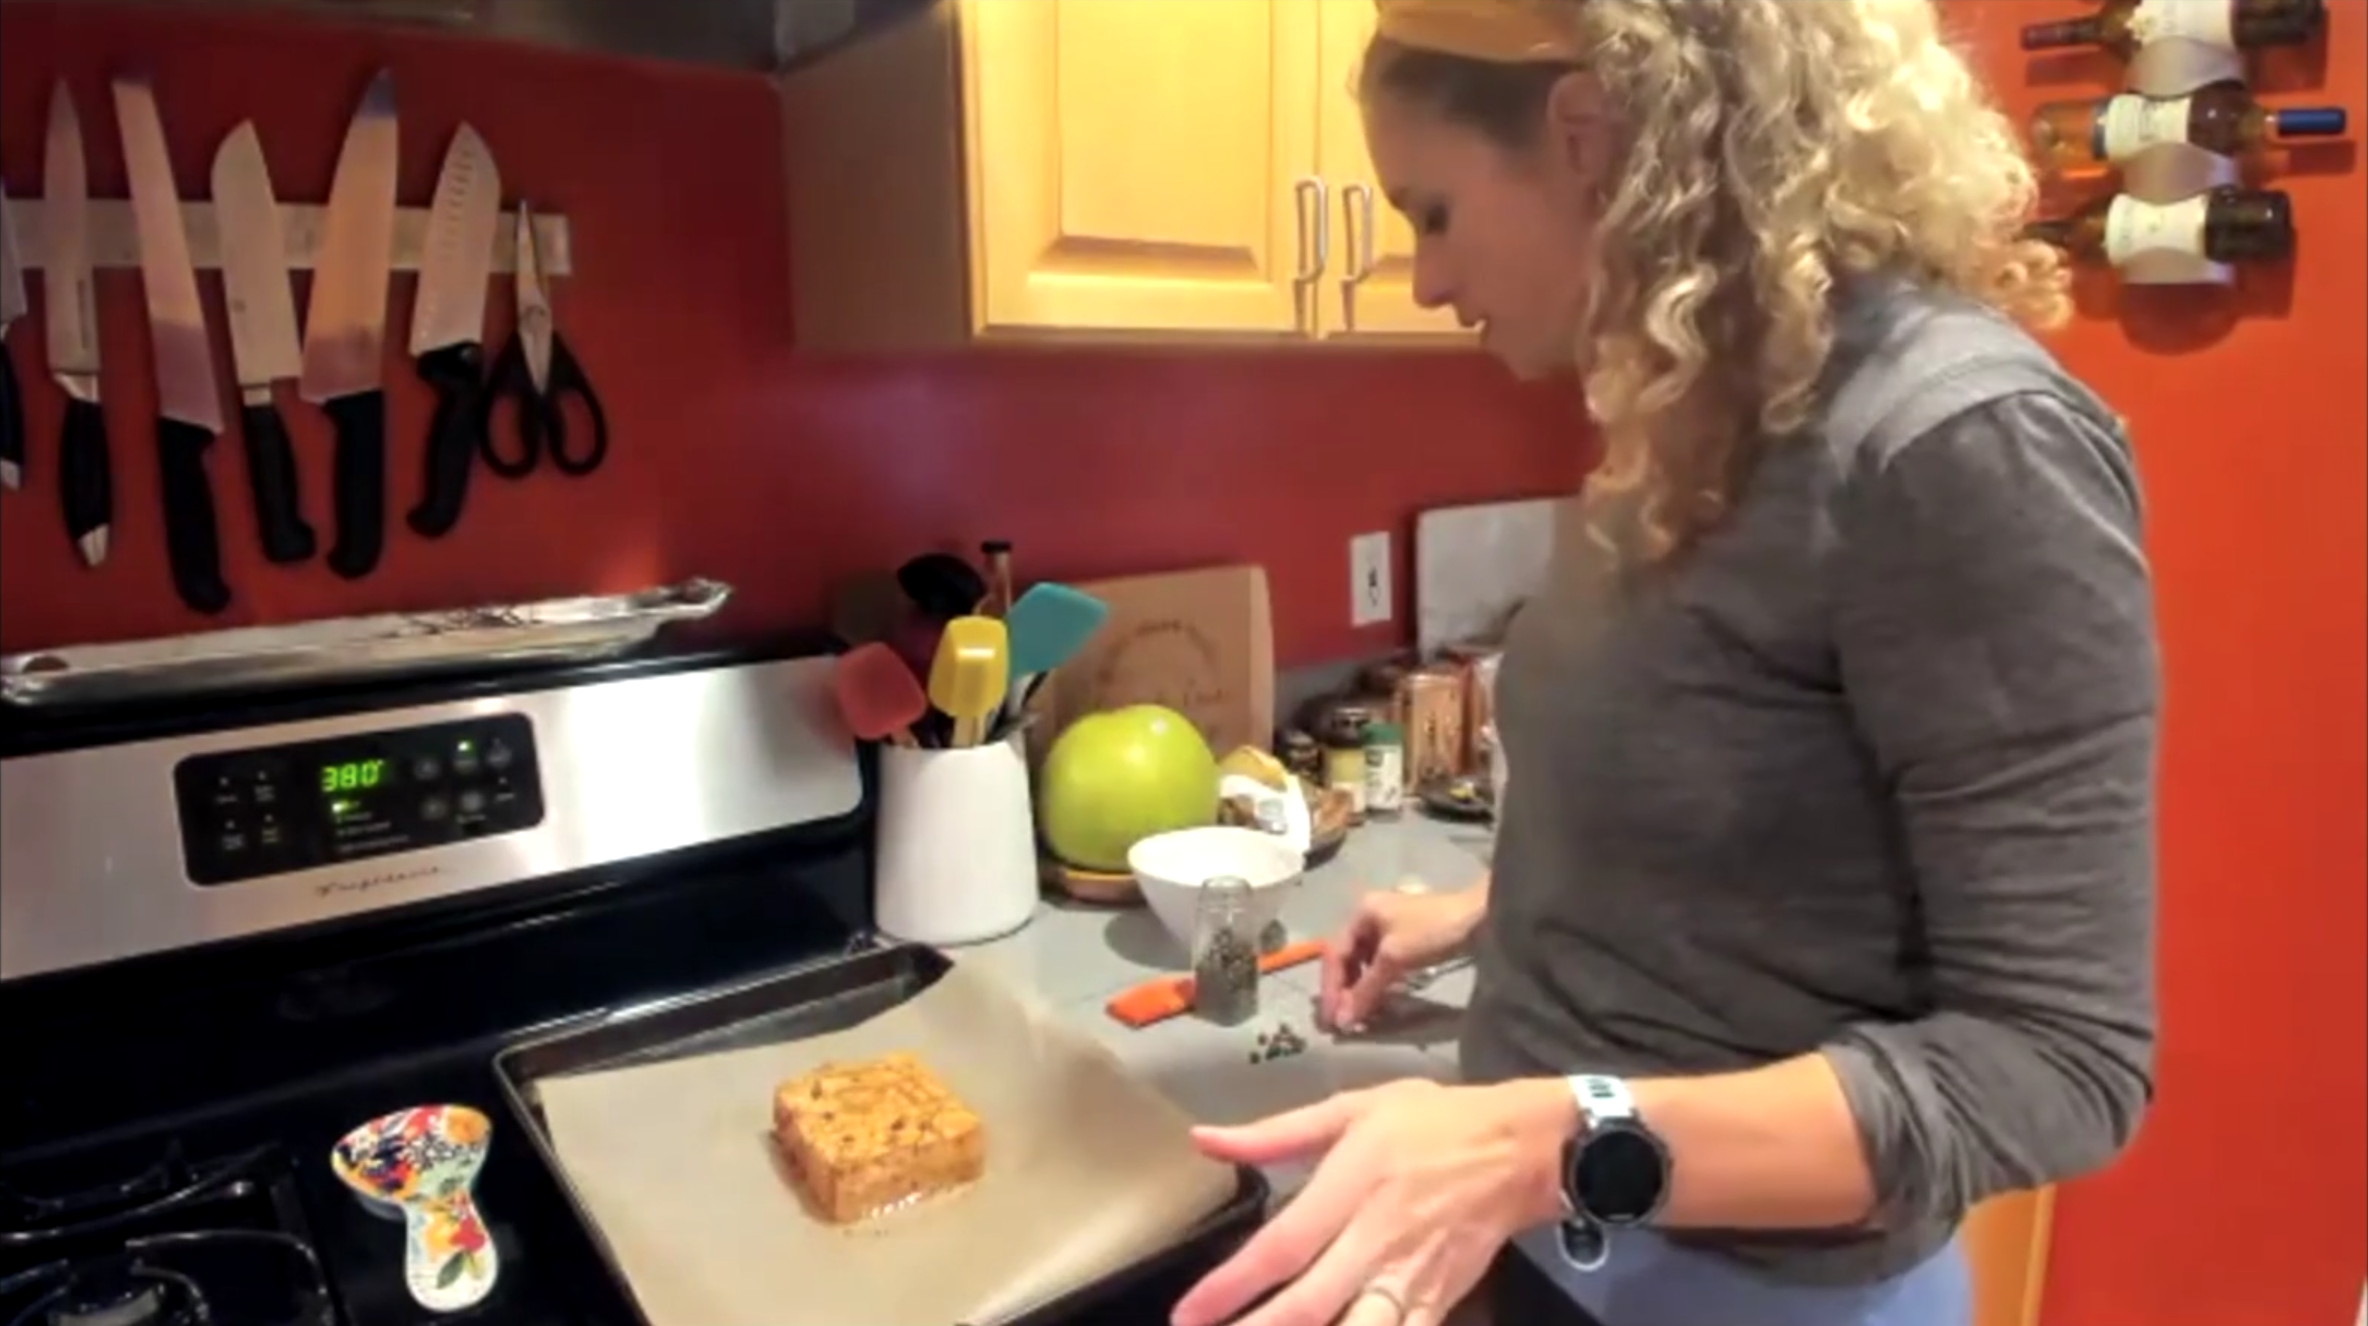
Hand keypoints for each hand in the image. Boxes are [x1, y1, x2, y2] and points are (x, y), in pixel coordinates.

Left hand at [1169, 1079, 1577, 1325]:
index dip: (1230, 1286)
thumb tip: (1203, 1139)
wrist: (1521, 1148)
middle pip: (1309, 1304)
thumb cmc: (1430, 1122)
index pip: (1281, 1247)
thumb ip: (1276, 1134)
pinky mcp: (1439, 1303)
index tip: (1186, 1314)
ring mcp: (1411, 1278)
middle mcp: (1376, 1239)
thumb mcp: (1352, 1109)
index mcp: (1350, 1185)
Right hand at [1320, 888, 1482, 1031]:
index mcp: (1361, 912)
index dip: (1331, 988)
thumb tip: (1342, 1022)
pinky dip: (1378, 985)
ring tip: (1360, 1016)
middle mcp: (1370, 916)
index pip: (1334, 953)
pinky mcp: (1407, 941)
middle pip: (1347, 958)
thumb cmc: (1432, 931)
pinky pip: (1382, 966)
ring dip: (1360, 990)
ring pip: (1364, 964)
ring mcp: (1389, 928)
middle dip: (1343, 991)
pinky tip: (1379, 1002)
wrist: (1480, 917)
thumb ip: (1366, 990)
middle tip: (1343, 1022)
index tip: (1332, 1018)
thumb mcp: (1394, 959)